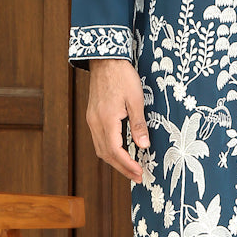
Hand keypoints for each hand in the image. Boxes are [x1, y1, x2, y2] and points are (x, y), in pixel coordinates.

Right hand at [86, 59, 148, 181]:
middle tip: (137, 177)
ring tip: (130, 169)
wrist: (106, 60)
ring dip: (115, 161)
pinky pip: (99, 140)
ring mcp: (92, 120)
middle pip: (106, 154)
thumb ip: (138, 124)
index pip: (116, 151)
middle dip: (122, 168)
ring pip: (100, 149)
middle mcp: (95, 123)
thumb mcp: (136, 99)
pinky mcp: (93, 116)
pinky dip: (109, 150)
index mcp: (107, 120)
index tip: (140, 173)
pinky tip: (120, 152)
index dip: (128, 165)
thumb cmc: (122, 76)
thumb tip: (143, 146)